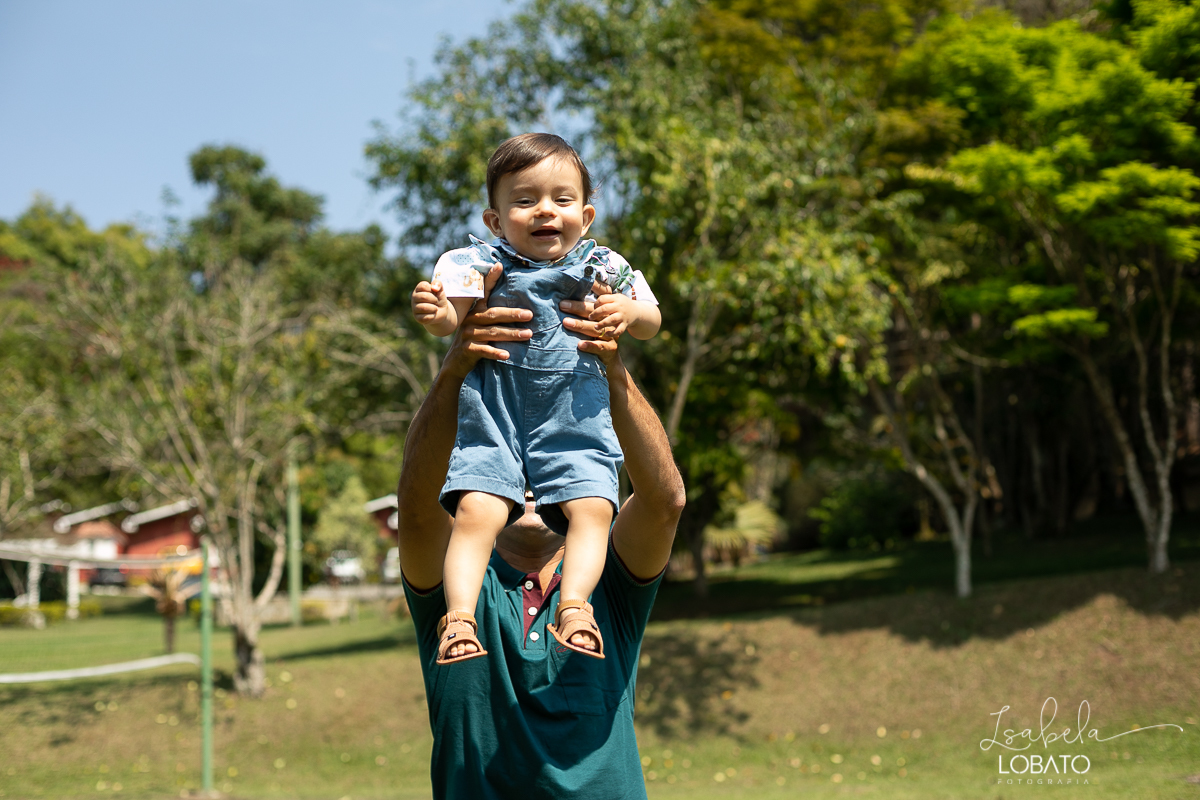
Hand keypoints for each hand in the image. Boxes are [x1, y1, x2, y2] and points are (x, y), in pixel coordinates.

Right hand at [412, 280, 449, 328]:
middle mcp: (414, 298)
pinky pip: (425, 317)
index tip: (434, 292)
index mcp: (418, 289)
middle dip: (434, 299)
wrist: (441, 312)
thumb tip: (434, 288)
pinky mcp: (417, 318)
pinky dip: (433, 316)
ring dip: (434, 308)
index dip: (432, 289)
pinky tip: (433, 315)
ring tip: (435, 308)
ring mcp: (414, 308)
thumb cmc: (439, 299)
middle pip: (424, 296)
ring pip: (424, 308)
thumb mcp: (440, 289)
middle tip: (436, 301)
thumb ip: (438, 283)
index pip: (423, 286)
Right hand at [443, 264, 531, 378]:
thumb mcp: (480, 324)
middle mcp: (471, 320)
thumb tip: (520, 308)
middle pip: (494, 314)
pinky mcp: (468, 349)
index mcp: (476, 311)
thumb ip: (493, 314)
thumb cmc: (475, 340)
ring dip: (511, 334)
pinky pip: (484, 350)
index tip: (499, 265)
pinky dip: (496, 353)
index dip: (490, 278)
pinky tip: (507, 355)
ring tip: (528, 334)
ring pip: (493, 332)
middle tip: (530, 315)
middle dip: (513, 314)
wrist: (456, 362)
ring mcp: (468, 334)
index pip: (484, 292)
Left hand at [559, 297, 620, 367]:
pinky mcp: (611, 347)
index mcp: (602, 314)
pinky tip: (580, 344)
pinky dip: (591, 345)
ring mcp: (609, 335)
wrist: (611, 357)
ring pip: (595, 329)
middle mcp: (606, 322)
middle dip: (577, 308)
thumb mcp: (592, 324)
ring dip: (580, 325)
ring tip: (566, 322)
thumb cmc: (596, 337)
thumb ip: (582, 314)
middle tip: (562, 306)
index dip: (578, 302)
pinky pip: (601, 346)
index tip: (563, 302)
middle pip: (592, 313)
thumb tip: (565, 305)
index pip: (591, 305)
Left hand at [589, 292, 634, 337]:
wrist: (637, 311)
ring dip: (602, 324)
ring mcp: (622, 316)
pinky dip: (612, 333)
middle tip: (590, 317)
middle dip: (596, 313)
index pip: (603, 299)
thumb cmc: (622, 304)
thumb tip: (592, 304)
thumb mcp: (616, 298)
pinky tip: (607, 334)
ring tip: (596, 326)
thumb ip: (606, 299)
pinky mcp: (625, 324)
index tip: (594, 308)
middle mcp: (619, 307)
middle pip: (605, 308)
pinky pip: (619, 330)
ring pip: (611, 319)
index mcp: (616, 298)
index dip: (596, 304)